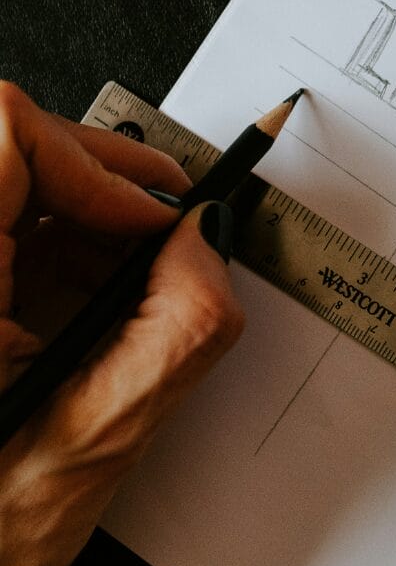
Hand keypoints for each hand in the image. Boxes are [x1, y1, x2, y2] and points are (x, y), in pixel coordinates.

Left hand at [0, 82, 243, 565]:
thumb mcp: (104, 430)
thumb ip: (179, 328)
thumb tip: (205, 242)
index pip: (7, 135)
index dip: (92, 160)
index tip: (146, 218)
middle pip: (14, 143)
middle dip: (104, 173)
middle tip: (168, 217)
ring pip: (19, 174)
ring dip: (92, 204)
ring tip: (145, 256)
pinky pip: (18, 218)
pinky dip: (71, 235)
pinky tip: (105, 280)